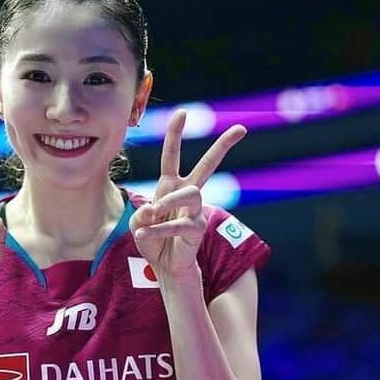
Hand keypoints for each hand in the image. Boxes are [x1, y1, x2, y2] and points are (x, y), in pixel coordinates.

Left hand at [130, 109, 245, 280]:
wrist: (164, 266)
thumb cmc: (151, 239)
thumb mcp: (138, 223)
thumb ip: (141, 215)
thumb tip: (152, 210)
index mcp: (170, 185)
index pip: (172, 156)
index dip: (175, 134)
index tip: (182, 113)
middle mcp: (186, 193)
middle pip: (207, 165)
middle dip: (223, 146)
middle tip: (241, 129)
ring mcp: (195, 210)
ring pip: (190, 193)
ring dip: (168, 202)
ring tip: (152, 215)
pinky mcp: (198, 228)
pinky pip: (178, 224)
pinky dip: (158, 230)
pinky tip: (143, 235)